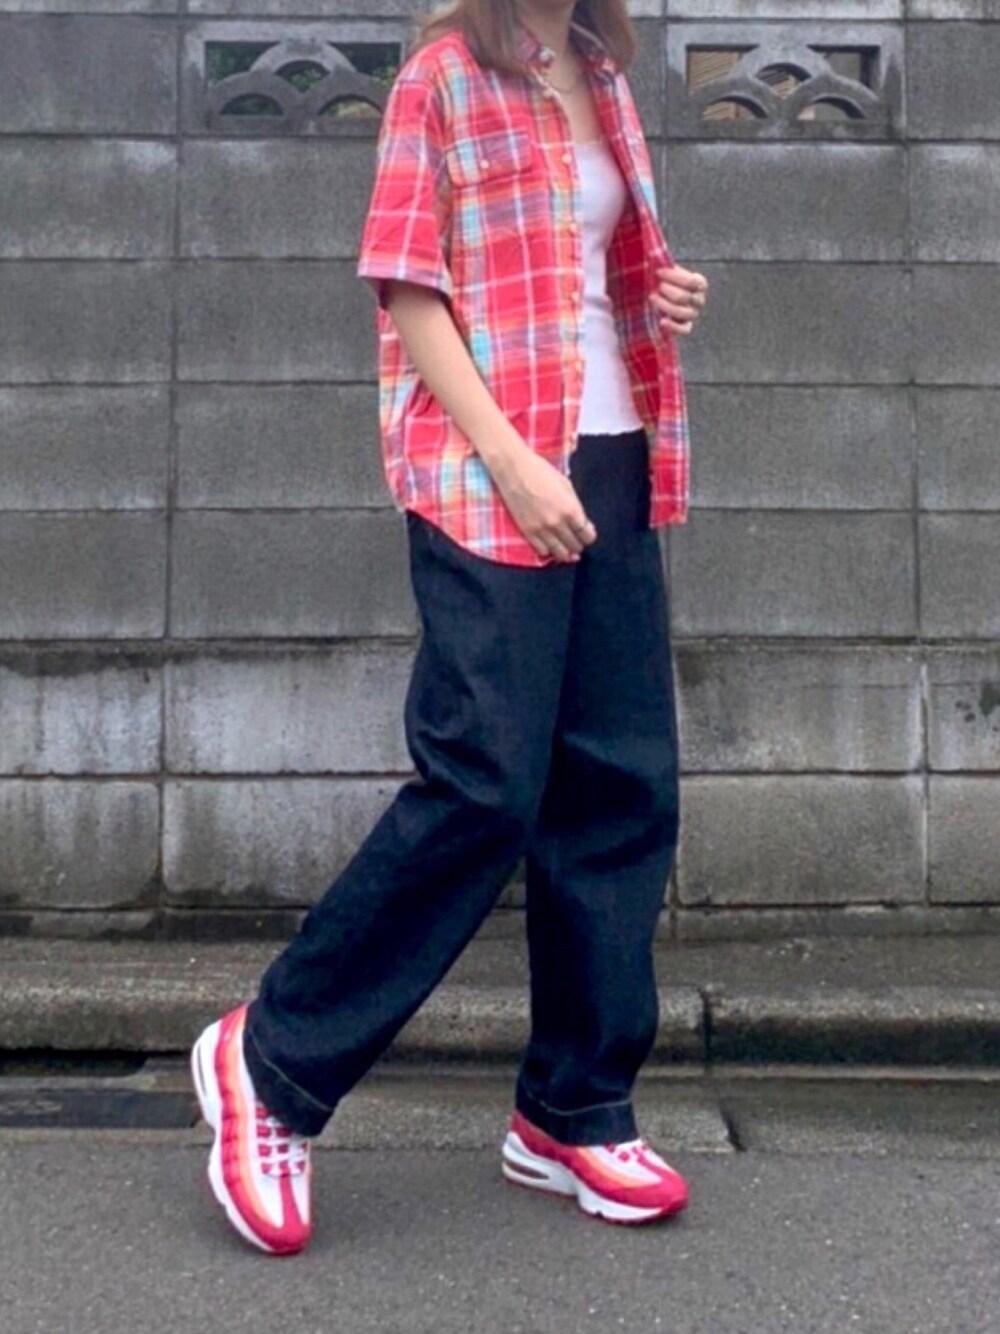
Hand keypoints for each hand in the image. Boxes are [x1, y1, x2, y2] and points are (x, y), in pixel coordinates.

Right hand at [490, 446, 596, 562]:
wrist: (514, 469)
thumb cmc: (541, 472)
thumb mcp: (566, 486)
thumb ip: (576, 507)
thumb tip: (583, 525)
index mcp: (570, 509)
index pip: (587, 535)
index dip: (589, 536)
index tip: (587, 533)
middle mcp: (557, 523)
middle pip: (575, 545)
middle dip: (578, 543)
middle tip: (576, 539)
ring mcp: (541, 529)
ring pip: (560, 553)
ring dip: (565, 552)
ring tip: (566, 548)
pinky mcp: (527, 532)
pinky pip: (542, 551)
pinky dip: (549, 551)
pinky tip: (550, 545)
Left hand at [651, 264, 708, 337]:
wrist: (657, 298)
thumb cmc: (662, 281)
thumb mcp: (665, 271)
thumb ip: (664, 264)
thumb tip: (655, 256)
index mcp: (699, 284)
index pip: (692, 281)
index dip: (674, 276)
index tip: (658, 272)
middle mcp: (699, 299)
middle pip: (685, 297)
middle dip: (668, 291)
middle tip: (656, 287)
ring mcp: (693, 314)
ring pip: (684, 312)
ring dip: (665, 305)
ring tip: (652, 298)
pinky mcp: (685, 327)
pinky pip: (684, 330)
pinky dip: (673, 326)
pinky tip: (662, 321)